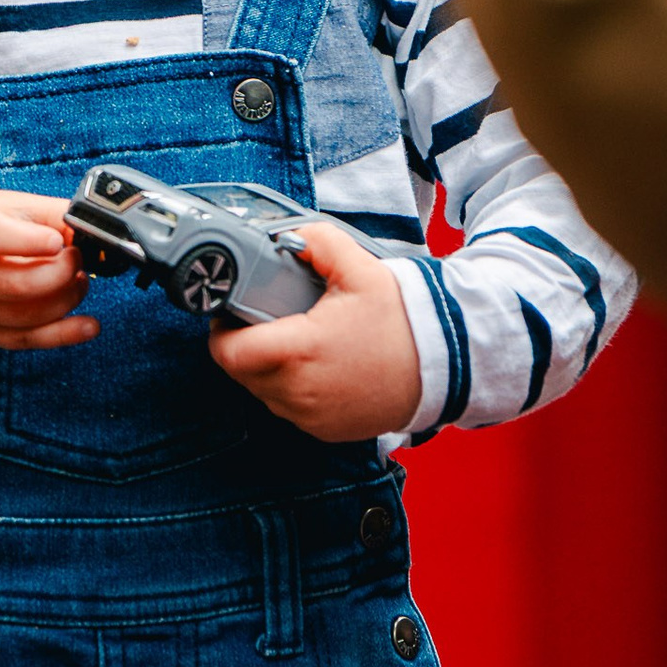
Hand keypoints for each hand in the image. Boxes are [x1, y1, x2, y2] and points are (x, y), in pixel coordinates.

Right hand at [0, 185, 97, 349]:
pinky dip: (63, 335)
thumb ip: (49, 214)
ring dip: (65, 300)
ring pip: (24, 317)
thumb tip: (94, 228)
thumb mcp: (4, 205)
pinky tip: (88, 326)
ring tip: (79, 281)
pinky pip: (25, 340)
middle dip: (60, 275)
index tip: (57, 242)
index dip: (26, 241)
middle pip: (13, 285)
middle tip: (76, 259)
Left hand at [214, 219, 424, 442]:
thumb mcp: (361, 269)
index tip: (232, 313)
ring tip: (296, 341)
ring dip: (267, 369)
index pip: (228, 352)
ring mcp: (311, 417)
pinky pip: (289, 410)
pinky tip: (316, 366)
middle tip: (267, 320)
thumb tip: (288, 236)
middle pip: (242, 372)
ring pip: (264, 393)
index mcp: (299, 351)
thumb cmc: (404, 321)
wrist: (444, 365)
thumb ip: (318, 242)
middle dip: (245, 345)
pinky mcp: (325, 431)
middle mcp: (299, 392)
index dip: (222, 331)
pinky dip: (292, 389)